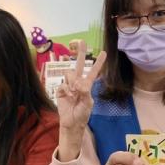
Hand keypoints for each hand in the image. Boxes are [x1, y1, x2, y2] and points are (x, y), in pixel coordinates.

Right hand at [56, 42, 105, 160]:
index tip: (103, 52)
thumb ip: (85, 91)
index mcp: (87, 85)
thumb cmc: (82, 114)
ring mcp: (68, 86)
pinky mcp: (60, 91)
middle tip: (81, 42)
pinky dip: (66, 90)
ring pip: (69, 74)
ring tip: (74, 93)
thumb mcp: (88, 103)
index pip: (93, 72)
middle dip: (80, 53)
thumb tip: (79, 82)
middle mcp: (78, 83)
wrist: (72, 122)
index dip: (98, 63)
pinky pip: (63, 85)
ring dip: (72, 82)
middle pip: (79, 65)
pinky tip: (69, 97)